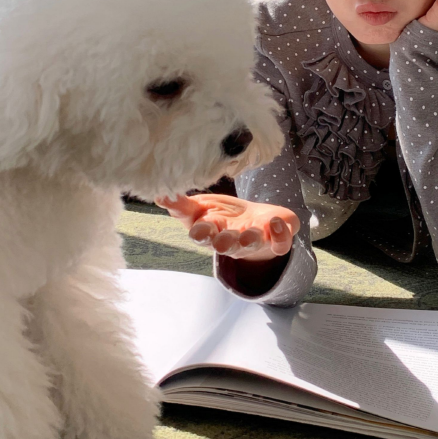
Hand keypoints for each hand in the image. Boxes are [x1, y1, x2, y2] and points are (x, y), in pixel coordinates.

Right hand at [154, 194, 299, 261]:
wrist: (256, 222)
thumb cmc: (223, 216)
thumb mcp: (200, 207)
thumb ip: (180, 204)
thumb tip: (157, 193)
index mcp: (211, 232)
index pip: (202, 235)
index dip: (200, 233)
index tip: (198, 231)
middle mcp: (231, 241)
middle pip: (226, 245)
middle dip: (224, 243)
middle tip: (221, 241)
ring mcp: (254, 241)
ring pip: (251, 245)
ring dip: (250, 240)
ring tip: (250, 234)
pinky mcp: (276, 240)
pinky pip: (280, 243)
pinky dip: (280, 235)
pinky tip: (276, 221)